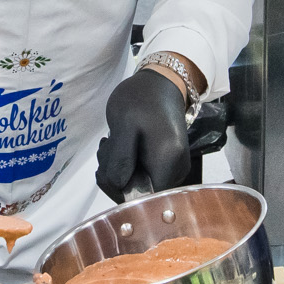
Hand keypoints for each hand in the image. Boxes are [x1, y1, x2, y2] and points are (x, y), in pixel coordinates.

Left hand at [96, 68, 195, 200]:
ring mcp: (172, 170)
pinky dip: (124, 166)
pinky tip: (118, 147)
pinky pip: (140, 177)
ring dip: (117, 170)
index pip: (146, 200)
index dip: (122, 193)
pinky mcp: (165, 166)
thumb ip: (121, 158)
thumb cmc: (142, 99)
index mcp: (169, 163)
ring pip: (137, 187)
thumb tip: (120, 186)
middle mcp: (177, 172)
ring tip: (111, 143)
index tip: (108, 172)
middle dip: (115, 179)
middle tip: (106, 149)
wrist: (160, 82)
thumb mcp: (124, 124)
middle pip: (141, 196)